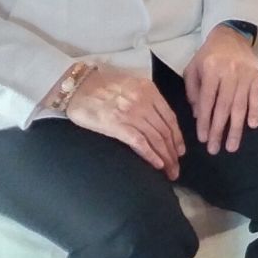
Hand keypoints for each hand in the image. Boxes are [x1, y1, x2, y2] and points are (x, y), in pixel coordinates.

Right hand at [65, 65, 184, 174]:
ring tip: (170, 171)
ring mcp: (132, 113)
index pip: (170, 118)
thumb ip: (145, 99)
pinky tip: (157, 165)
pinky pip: (140, 143)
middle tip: (177, 168)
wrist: (77, 86)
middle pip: (165, 131)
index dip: (177, 137)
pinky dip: (151, 155)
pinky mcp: (117, 125)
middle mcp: (144, 101)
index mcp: (149, 90)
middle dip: (173, 152)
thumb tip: (157, 121)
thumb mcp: (130, 85)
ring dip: (165, 157)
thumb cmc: (101, 86)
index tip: (180, 151)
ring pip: (156, 138)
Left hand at [183, 27, 257, 155]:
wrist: (232, 35)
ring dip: (236, 128)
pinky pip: (256, 96)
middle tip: (215, 149)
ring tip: (232, 146)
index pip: (207, 100)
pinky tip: (252, 126)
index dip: (205, 121)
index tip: (203, 139)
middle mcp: (229, 72)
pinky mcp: (257, 76)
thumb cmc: (209, 55)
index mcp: (210, 69)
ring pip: (240, 105)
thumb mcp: (193, 67)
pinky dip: (255, 111)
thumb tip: (198, 115)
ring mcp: (245, 74)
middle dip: (219, 130)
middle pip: (223, 106)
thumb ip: (193, 90)